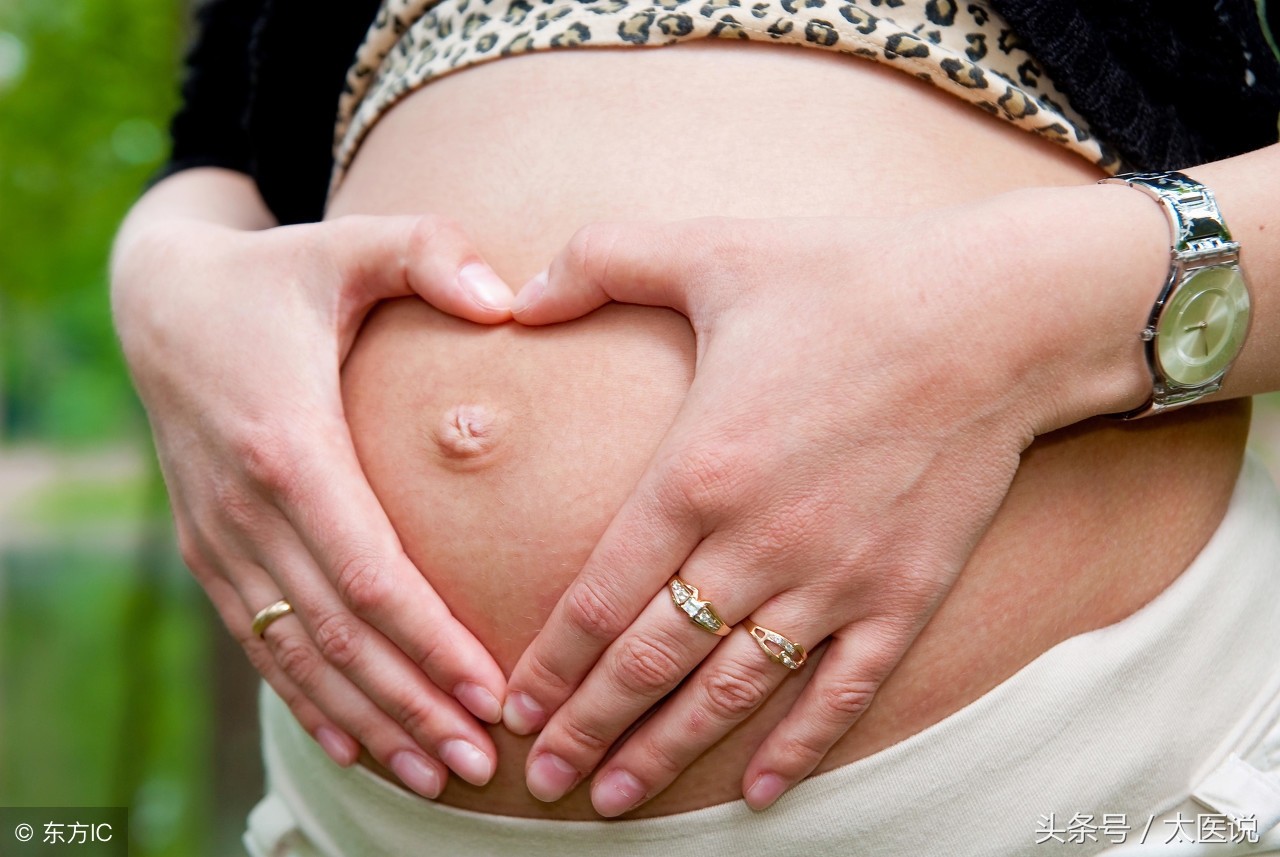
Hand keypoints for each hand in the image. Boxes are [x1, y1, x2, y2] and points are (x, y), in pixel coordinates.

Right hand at [112, 180, 518, 796]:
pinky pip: (260, 641)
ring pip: (296, 654)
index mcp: (288, 444)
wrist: (160, 301)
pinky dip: (307, 699)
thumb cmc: (275, 274)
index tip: (493, 692)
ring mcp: (220, 537)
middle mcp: (245, 508)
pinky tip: (356, 743)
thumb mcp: (345, 244)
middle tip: (483, 763)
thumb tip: (506, 297)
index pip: (368, 572)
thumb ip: (425, 252)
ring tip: (437, 775)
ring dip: (368, 720)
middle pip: (338, 635)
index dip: (430, 641)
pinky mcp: (211, 549)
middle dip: (413, 705)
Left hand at [502, 189, 1157, 814]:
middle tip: (545, 780)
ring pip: (731, 693)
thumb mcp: (709, 250)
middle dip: (589, 728)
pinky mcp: (904, 595)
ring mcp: (835, 580)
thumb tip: (512, 295)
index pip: (597, 599)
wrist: (997, 314)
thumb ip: (597, 262)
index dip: (550, 664)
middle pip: (650, 663)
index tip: (514, 707)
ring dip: (668, 753)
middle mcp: (758, 544)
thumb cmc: (847, 277)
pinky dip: (798, 749)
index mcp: (698, 472)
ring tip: (617, 802)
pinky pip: (841, 693)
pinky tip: (758, 792)